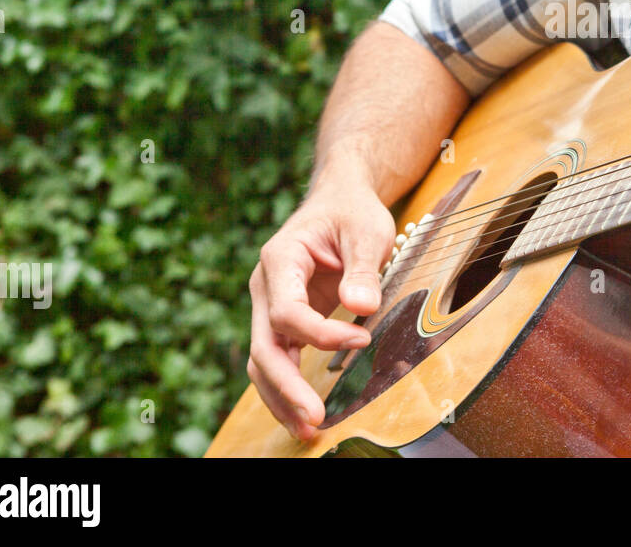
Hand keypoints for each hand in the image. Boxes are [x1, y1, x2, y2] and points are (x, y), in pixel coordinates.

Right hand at [247, 169, 395, 439]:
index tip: (360, 342)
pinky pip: (279, 358)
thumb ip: (363, 268)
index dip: (322, 335)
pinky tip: (305, 413)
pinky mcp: (284, 320)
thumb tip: (361, 308)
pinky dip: (288, 388)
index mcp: (280, 259)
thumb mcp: (366, 229)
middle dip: (287, 386)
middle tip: (315, 418)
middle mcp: (266, 286)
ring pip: (264, 360)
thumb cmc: (351, 211)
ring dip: (282, 397)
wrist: (339, 200)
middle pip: (264, 346)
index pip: (288, 312)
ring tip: (308, 430)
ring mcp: (270, 305)